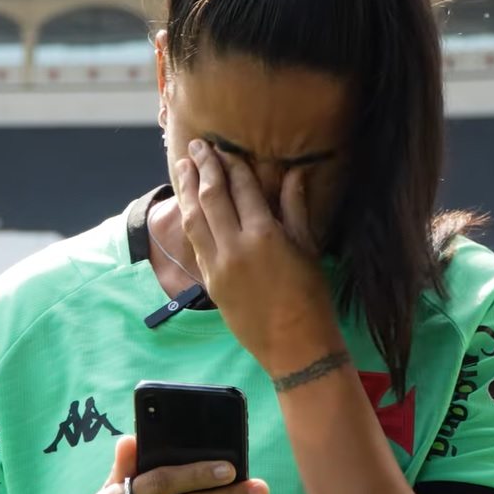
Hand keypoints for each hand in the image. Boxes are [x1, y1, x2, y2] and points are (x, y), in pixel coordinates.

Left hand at [176, 139, 341, 371]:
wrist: (294, 346)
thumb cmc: (310, 298)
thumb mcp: (308, 249)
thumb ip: (295, 209)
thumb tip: (295, 174)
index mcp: (264, 235)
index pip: (242, 189)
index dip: (231, 165)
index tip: (224, 148)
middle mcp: (235, 247)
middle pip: (210, 197)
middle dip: (203, 168)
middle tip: (196, 146)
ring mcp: (217, 265)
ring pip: (193, 217)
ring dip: (186, 189)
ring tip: (182, 166)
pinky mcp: (208, 280)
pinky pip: (195, 242)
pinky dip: (190, 219)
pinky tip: (187, 205)